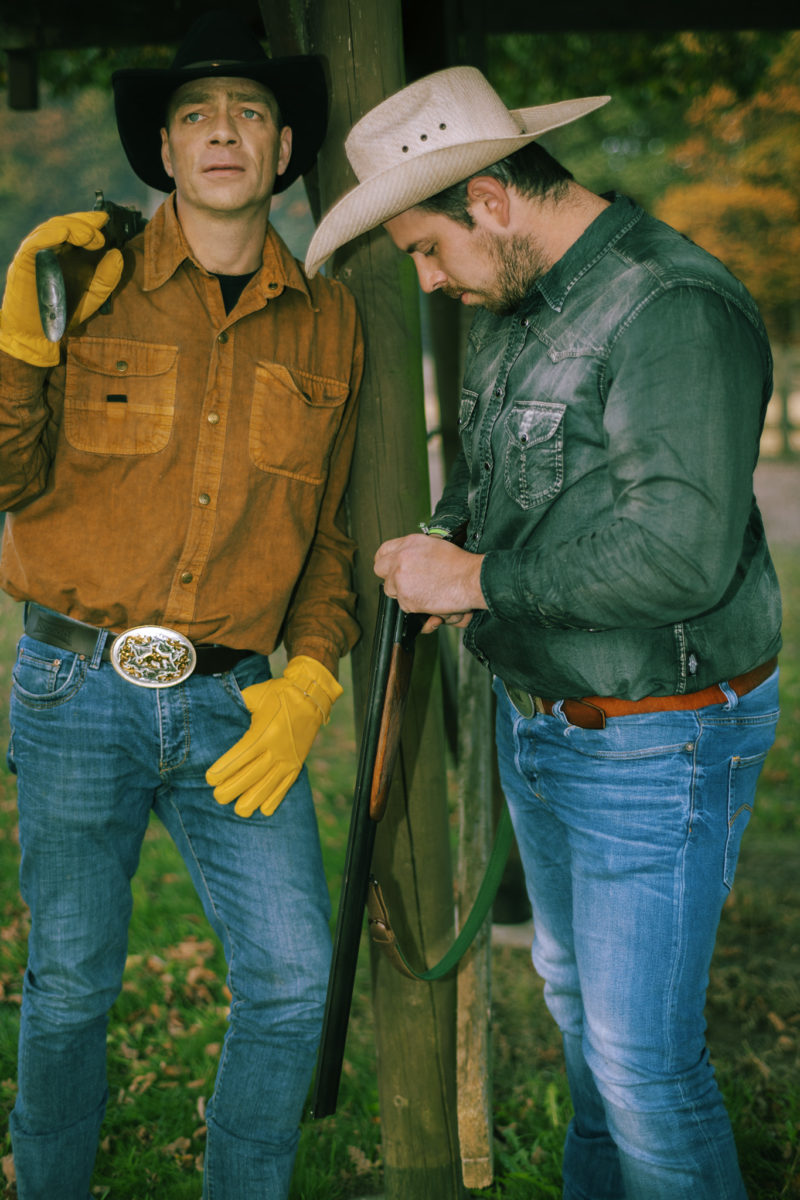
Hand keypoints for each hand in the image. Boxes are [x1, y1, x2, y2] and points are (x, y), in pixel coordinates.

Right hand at [0, 211, 122, 367]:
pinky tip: (65, 232)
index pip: (76, 229)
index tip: (105, 219)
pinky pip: (35, 242)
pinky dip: (50, 234)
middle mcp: (51, 250)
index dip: (90, 221)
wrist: (40, 334)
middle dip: (84, 221)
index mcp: (66, 254)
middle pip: (65, 223)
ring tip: (91, 235)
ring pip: (51, 228)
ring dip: (73, 227)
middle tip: (100, 226)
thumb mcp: (94, 296)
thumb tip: (117, 253)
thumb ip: (107, 277)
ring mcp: (37, 254)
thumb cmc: (64, 314)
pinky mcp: (24, 261)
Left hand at [206, 655, 342, 817]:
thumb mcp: (255, 695)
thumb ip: (238, 705)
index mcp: (264, 732)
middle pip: (252, 775)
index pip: (241, 756)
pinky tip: (264, 810)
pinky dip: (276, 799)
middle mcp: (277, 748)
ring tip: (239, 811)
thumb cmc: (278, 693)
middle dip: (233, 789)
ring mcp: (289, 758)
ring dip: (253, 799)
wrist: (311, 695)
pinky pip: (286, 785)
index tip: (210, 778)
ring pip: (269, 785)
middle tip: (218, 797)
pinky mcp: (298, 763)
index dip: (224, 770)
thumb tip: (218, 707)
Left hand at [374, 534, 485, 627]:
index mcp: (407, 544)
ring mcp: (400, 580)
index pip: (382, 551)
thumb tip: (405, 560)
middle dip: (391, 577)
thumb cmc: (459, 564)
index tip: (390, 567)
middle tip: (406, 581)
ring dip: (405, 593)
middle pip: (380, 571)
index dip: (386, 561)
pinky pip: (405, 606)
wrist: (470, 579)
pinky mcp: (406, 599)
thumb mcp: (433, 545)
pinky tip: (430, 599)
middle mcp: (400, 560)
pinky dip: (416, 606)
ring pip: (393, 591)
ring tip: (426, 590)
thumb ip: (414, 551)